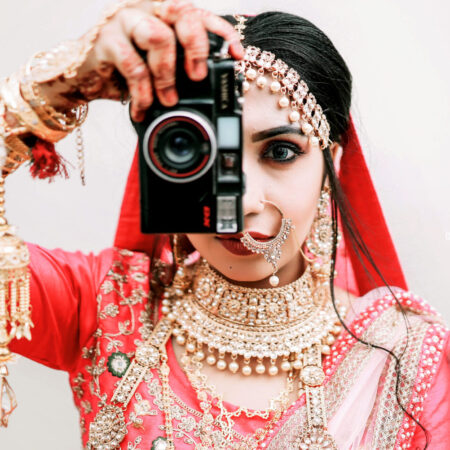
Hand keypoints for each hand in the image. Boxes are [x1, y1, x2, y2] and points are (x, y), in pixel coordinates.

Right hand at [63, 0, 243, 120]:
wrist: (86, 77)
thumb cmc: (127, 71)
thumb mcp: (160, 69)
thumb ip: (180, 68)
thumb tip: (209, 85)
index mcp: (165, 14)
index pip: (200, 14)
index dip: (222, 32)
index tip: (236, 55)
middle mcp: (147, 9)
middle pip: (182, 12)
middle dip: (196, 47)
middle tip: (197, 77)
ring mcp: (126, 20)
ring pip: (158, 36)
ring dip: (167, 75)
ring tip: (168, 99)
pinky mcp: (106, 39)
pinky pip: (133, 66)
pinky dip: (143, 93)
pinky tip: (143, 107)